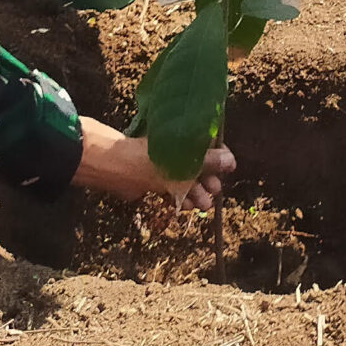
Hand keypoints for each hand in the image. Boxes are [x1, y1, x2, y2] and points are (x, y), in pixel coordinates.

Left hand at [71, 121, 234, 212]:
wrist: (113, 169)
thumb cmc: (150, 160)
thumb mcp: (182, 162)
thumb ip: (208, 161)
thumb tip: (231, 161)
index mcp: (184, 138)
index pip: (209, 144)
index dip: (219, 158)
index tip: (227, 170)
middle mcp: (177, 149)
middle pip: (199, 164)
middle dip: (208, 180)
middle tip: (214, 192)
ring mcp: (165, 164)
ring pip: (186, 179)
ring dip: (195, 192)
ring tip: (201, 206)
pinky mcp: (154, 179)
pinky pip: (172, 188)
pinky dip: (178, 197)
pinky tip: (183, 207)